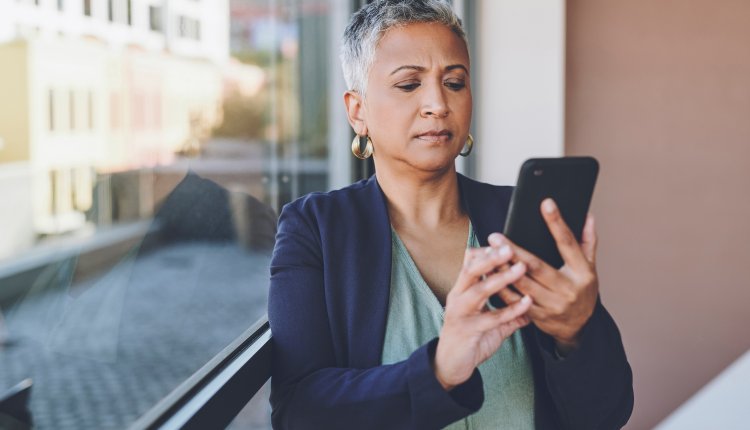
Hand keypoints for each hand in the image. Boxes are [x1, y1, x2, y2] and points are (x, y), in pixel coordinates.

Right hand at [434, 245, 532, 389]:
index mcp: (462, 291)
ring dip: (501, 278)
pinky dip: (511, 309)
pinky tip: (527, 303)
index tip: (503, 242)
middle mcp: (458, 297)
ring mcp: (461, 313)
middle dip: (490, 257)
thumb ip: (508, 312)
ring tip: (520, 268)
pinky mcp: (468, 330)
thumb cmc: (469, 339)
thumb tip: (529, 302)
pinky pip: (491, 318)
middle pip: (471, 270)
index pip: (469, 263)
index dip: (485, 252)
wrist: (449, 366)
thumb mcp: (489, 322)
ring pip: (479, 290)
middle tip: (509, 247)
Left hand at [490, 198, 598, 353]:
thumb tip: (587, 216)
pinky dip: (501, 288)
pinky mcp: (538, 316)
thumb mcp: (590, 267)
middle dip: (514, 251)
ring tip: (488, 254)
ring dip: (503, 270)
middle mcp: (567, 289)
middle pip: (537, 266)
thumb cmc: (582, 290)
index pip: (568, 243)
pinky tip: (489, 275)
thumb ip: (587, 241)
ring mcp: (552, 305)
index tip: (546, 203)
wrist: (579, 327)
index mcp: (582, 273)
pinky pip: (515, 301)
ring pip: (522, 285)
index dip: (557, 223)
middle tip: (496, 237)